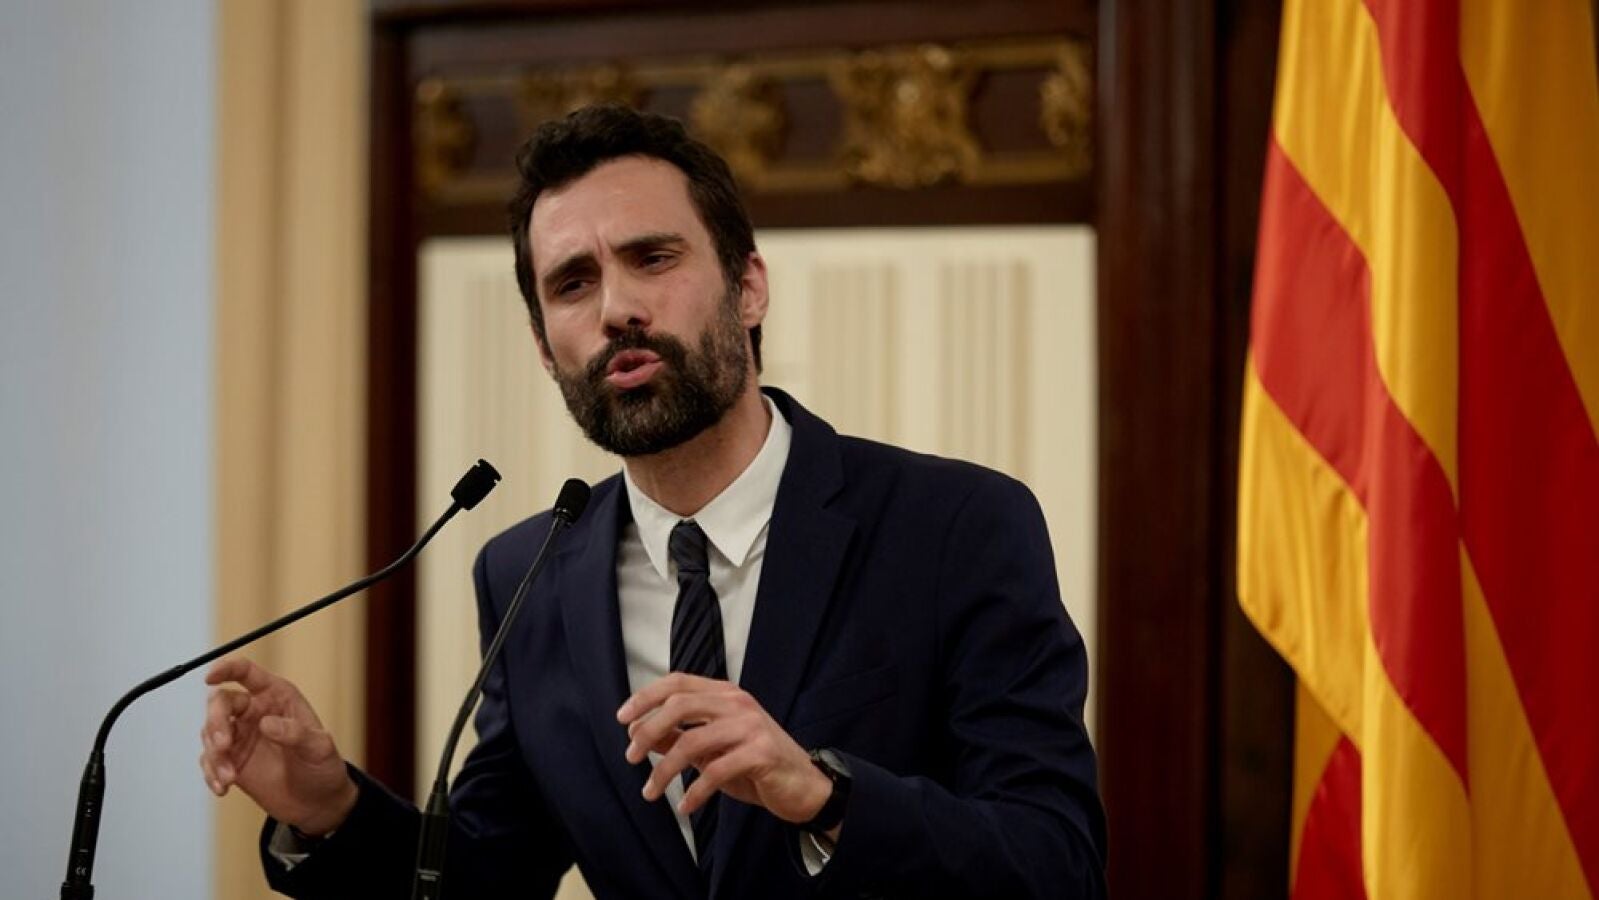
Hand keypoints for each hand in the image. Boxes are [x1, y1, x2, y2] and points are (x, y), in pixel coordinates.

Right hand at [199, 657, 357, 835]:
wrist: (317, 803)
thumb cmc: (323, 767)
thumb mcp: (319, 748)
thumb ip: (296, 733)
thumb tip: (266, 723)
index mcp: (277, 697)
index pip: (246, 673)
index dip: (227, 669)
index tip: (210, 676)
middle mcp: (255, 712)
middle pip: (220, 703)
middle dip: (216, 721)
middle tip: (224, 745)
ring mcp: (240, 736)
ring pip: (210, 733)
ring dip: (214, 755)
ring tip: (230, 778)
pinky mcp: (231, 761)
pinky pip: (209, 760)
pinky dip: (210, 773)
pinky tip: (223, 788)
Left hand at [617, 673, 831, 824]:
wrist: (803, 786)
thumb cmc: (756, 765)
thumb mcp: (713, 748)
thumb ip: (680, 736)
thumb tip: (640, 734)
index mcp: (725, 694)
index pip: (677, 682)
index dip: (646, 697)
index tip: (623, 719)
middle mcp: (738, 703)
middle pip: (680, 704)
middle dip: (649, 730)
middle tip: (631, 757)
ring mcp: (751, 726)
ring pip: (693, 740)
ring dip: (664, 769)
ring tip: (650, 791)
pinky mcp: (761, 753)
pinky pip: (716, 771)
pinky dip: (695, 792)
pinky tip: (685, 806)